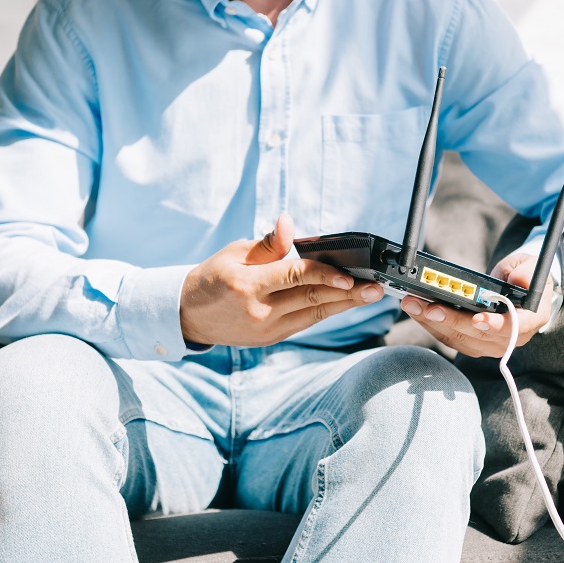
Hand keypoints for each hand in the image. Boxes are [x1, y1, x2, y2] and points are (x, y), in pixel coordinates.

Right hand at [180, 213, 382, 345]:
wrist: (188, 315)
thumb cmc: (213, 276)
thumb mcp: (234, 253)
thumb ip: (267, 244)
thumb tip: (288, 224)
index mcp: (247, 285)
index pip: (295, 277)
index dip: (325, 275)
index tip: (351, 276)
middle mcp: (259, 311)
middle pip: (311, 300)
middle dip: (347, 294)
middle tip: (375, 288)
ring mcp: (266, 330)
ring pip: (313, 315)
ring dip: (344, 305)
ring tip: (369, 296)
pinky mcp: (272, 338)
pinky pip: (305, 322)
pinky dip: (325, 311)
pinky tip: (345, 302)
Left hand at [399, 253, 554, 357]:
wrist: (518, 290)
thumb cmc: (524, 277)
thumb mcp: (530, 266)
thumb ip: (526, 272)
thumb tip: (517, 280)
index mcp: (530, 320)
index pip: (514, 328)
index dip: (496, 326)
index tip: (478, 319)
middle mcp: (510, 338)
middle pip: (478, 335)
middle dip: (451, 321)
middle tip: (428, 307)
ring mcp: (489, 344)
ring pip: (458, 338)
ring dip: (432, 323)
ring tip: (412, 304)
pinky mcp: (471, 343)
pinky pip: (449, 337)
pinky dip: (430, 324)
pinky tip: (416, 309)